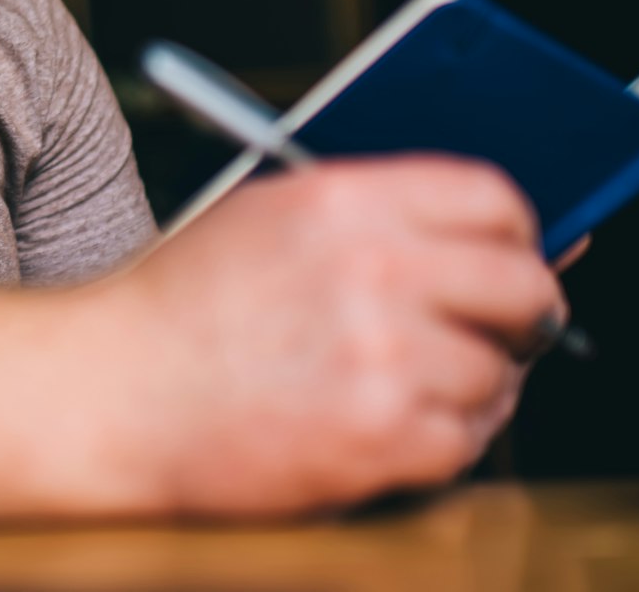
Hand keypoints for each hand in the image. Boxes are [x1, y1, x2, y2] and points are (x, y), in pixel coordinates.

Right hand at [99, 156, 565, 519]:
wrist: (114, 396)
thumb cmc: (180, 310)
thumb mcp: (268, 220)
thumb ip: (378, 215)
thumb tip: (504, 232)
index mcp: (341, 202)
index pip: (492, 197)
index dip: (519, 231)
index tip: (514, 254)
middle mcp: (371, 271)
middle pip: (521, 285)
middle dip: (525, 312)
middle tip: (505, 328)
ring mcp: (381, 358)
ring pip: (498, 372)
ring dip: (474, 385)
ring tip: (413, 384)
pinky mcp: (380, 439)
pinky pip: (468, 441)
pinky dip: (444, 440)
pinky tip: (397, 426)